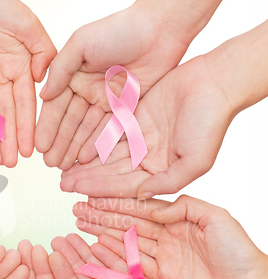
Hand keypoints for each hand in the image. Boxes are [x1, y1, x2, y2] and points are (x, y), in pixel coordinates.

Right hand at [35, 5, 189, 170]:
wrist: (159, 28)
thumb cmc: (119, 29)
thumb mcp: (80, 43)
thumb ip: (60, 70)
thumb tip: (43, 95)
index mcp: (73, 74)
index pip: (56, 106)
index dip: (47, 127)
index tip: (39, 145)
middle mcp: (87, 89)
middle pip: (70, 122)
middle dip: (59, 143)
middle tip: (50, 163)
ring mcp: (106, 100)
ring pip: (87, 129)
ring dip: (75, 148)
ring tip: (64, 166)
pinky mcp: (125, 107)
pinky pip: (108, 130)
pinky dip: (97, 144)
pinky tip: (86, 158)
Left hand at [59, 53, 233, 196]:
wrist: (215, 82)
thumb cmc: (211, 121)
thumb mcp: (195, 161)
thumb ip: (168, 182)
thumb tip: (141, 196)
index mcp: (161, 171)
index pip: (126, 186)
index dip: (102, 190)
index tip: (78, 194)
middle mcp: (148, 158)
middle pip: (112, 172)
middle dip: (87, 179)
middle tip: (63, 184)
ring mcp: (140, 138)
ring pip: (107, 153)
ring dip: (85, 162)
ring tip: (63, 169)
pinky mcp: (133, 118)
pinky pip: (108, 131)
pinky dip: (92, 139)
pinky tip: (74, 146)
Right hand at [73, 195, 267, 278]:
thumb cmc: (240, 253)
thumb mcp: (216, 218)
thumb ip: (184, 207)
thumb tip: (156, 207)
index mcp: (178, 219)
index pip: (140, 207)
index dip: (117, 202)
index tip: (94, 197)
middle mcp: (166, 237)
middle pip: (127, 223)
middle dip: (102, 216)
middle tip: (78, 209)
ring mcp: (161, 258)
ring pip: (125, 243)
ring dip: (102, 234)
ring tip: (80, 225)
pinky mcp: (160, 278)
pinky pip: (132, 266)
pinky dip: (113, 257)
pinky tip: (96, 247)